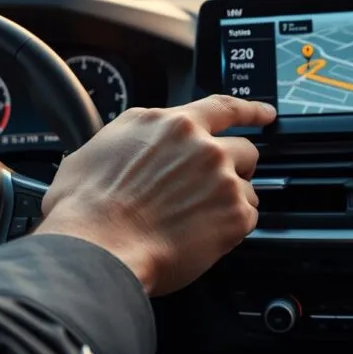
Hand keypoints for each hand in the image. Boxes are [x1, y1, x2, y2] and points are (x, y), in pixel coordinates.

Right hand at [35, 95, 276, 295]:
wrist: (97, 246)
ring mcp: (222, 180)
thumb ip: (134, 136)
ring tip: (199, 221)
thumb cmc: (87, 206)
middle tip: (215, 188)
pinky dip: (232, 229)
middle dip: (235, 168)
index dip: (250, 110)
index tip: (265, 114)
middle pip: (244, 150)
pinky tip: (204, 237)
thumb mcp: (100, 146)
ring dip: (231, 201)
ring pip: (247, 187)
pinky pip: (248, 218)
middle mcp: (203, 147)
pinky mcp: (233, 215)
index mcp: (172, 125)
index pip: (224, 107)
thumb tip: (137, 143)